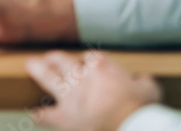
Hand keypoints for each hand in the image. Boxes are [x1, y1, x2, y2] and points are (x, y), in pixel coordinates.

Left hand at [26, 51, 161, 130]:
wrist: (128, 126)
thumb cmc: (140, 108)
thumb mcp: (149, 89)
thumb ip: (143, 82)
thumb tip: (145, 79)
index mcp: (101, 67)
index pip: (90, 57)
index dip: (89, 60)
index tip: (89, 64)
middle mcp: (81, 77)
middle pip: (63, 60)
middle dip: (55, 57)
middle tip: (50, 56)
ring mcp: (70, 96)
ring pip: (49, 77)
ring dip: (39, 70)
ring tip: (31, 64)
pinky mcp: (65, 117)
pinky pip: (48, 115)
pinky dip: (42, 115)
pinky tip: (34, 114)